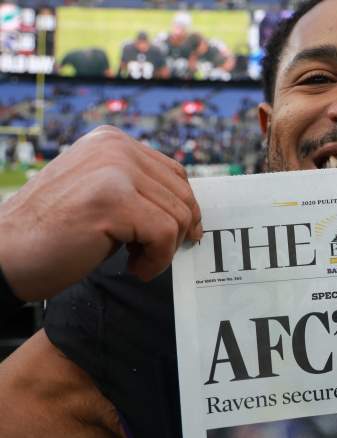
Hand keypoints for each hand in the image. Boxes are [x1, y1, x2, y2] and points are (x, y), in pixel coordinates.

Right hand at [0, 126, 201, 300]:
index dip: (182, 209)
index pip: (174, 173)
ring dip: (164, 250)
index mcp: (111, 141)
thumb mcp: (101, 195)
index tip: (175, 235)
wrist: (4, 255)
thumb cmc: (53, 234)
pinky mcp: (114, 201)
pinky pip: (165, 234)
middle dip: (176, 232)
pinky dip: (157, 260)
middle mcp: (114, 148)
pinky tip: (134, 268)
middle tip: (151, 255)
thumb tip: (188, 209)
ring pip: (177, 216)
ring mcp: (114, 171)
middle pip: (181, 194)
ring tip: (137, 262)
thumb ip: (136, 188)